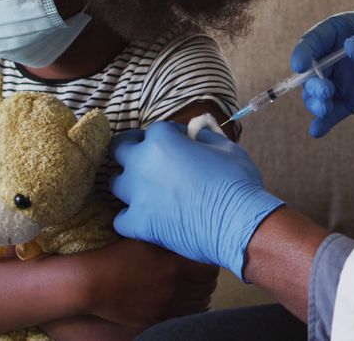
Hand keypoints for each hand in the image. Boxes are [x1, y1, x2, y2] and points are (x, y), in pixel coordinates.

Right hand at [80, 239, 218, 328]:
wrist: (93, 283)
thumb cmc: (118, 256)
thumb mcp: (146, 240)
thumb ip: (169, 239)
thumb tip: (188, 235)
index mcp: (175, 267)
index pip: (210, 269)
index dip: (210, 263)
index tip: (206, 259)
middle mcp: (175, 289)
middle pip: (207, 288)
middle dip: (207, 280)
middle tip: (202, 273)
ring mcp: (166, 307)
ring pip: (200, 305)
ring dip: (200, 295)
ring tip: (194, 287)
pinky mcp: (156, 320)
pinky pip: (183, 317)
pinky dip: (188, 309)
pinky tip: (182, 301)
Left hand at [110, 122, 284, 279]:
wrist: (238, 223)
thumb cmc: (236, 182)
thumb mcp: (226, 147)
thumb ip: (205, 136)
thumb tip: (197, 131)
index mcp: (161, 141)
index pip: (154, 129)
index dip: (169, 134)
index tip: (180, 142)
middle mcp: (142, 164)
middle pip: (119, 149)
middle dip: (130, 148)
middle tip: (146, 156)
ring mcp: (137, 195)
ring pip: (115, 184)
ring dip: (128, 183)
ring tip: (145, 189)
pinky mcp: (138, 224)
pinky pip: (120, 219)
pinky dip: (130, 218)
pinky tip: (145, 218)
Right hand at [290, 8, 353, 136]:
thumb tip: (349, 50)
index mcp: (340, 31)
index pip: (314, 41)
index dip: (303, 52)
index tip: (299, 65)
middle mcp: (335, 56)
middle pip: (312, 72)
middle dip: (311, 84)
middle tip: (325, 92)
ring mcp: (344, 79)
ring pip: (319, 94)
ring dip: (316, 103)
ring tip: (324, 110)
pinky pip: (335, 112)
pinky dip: (324, 122)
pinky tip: (317, 131)